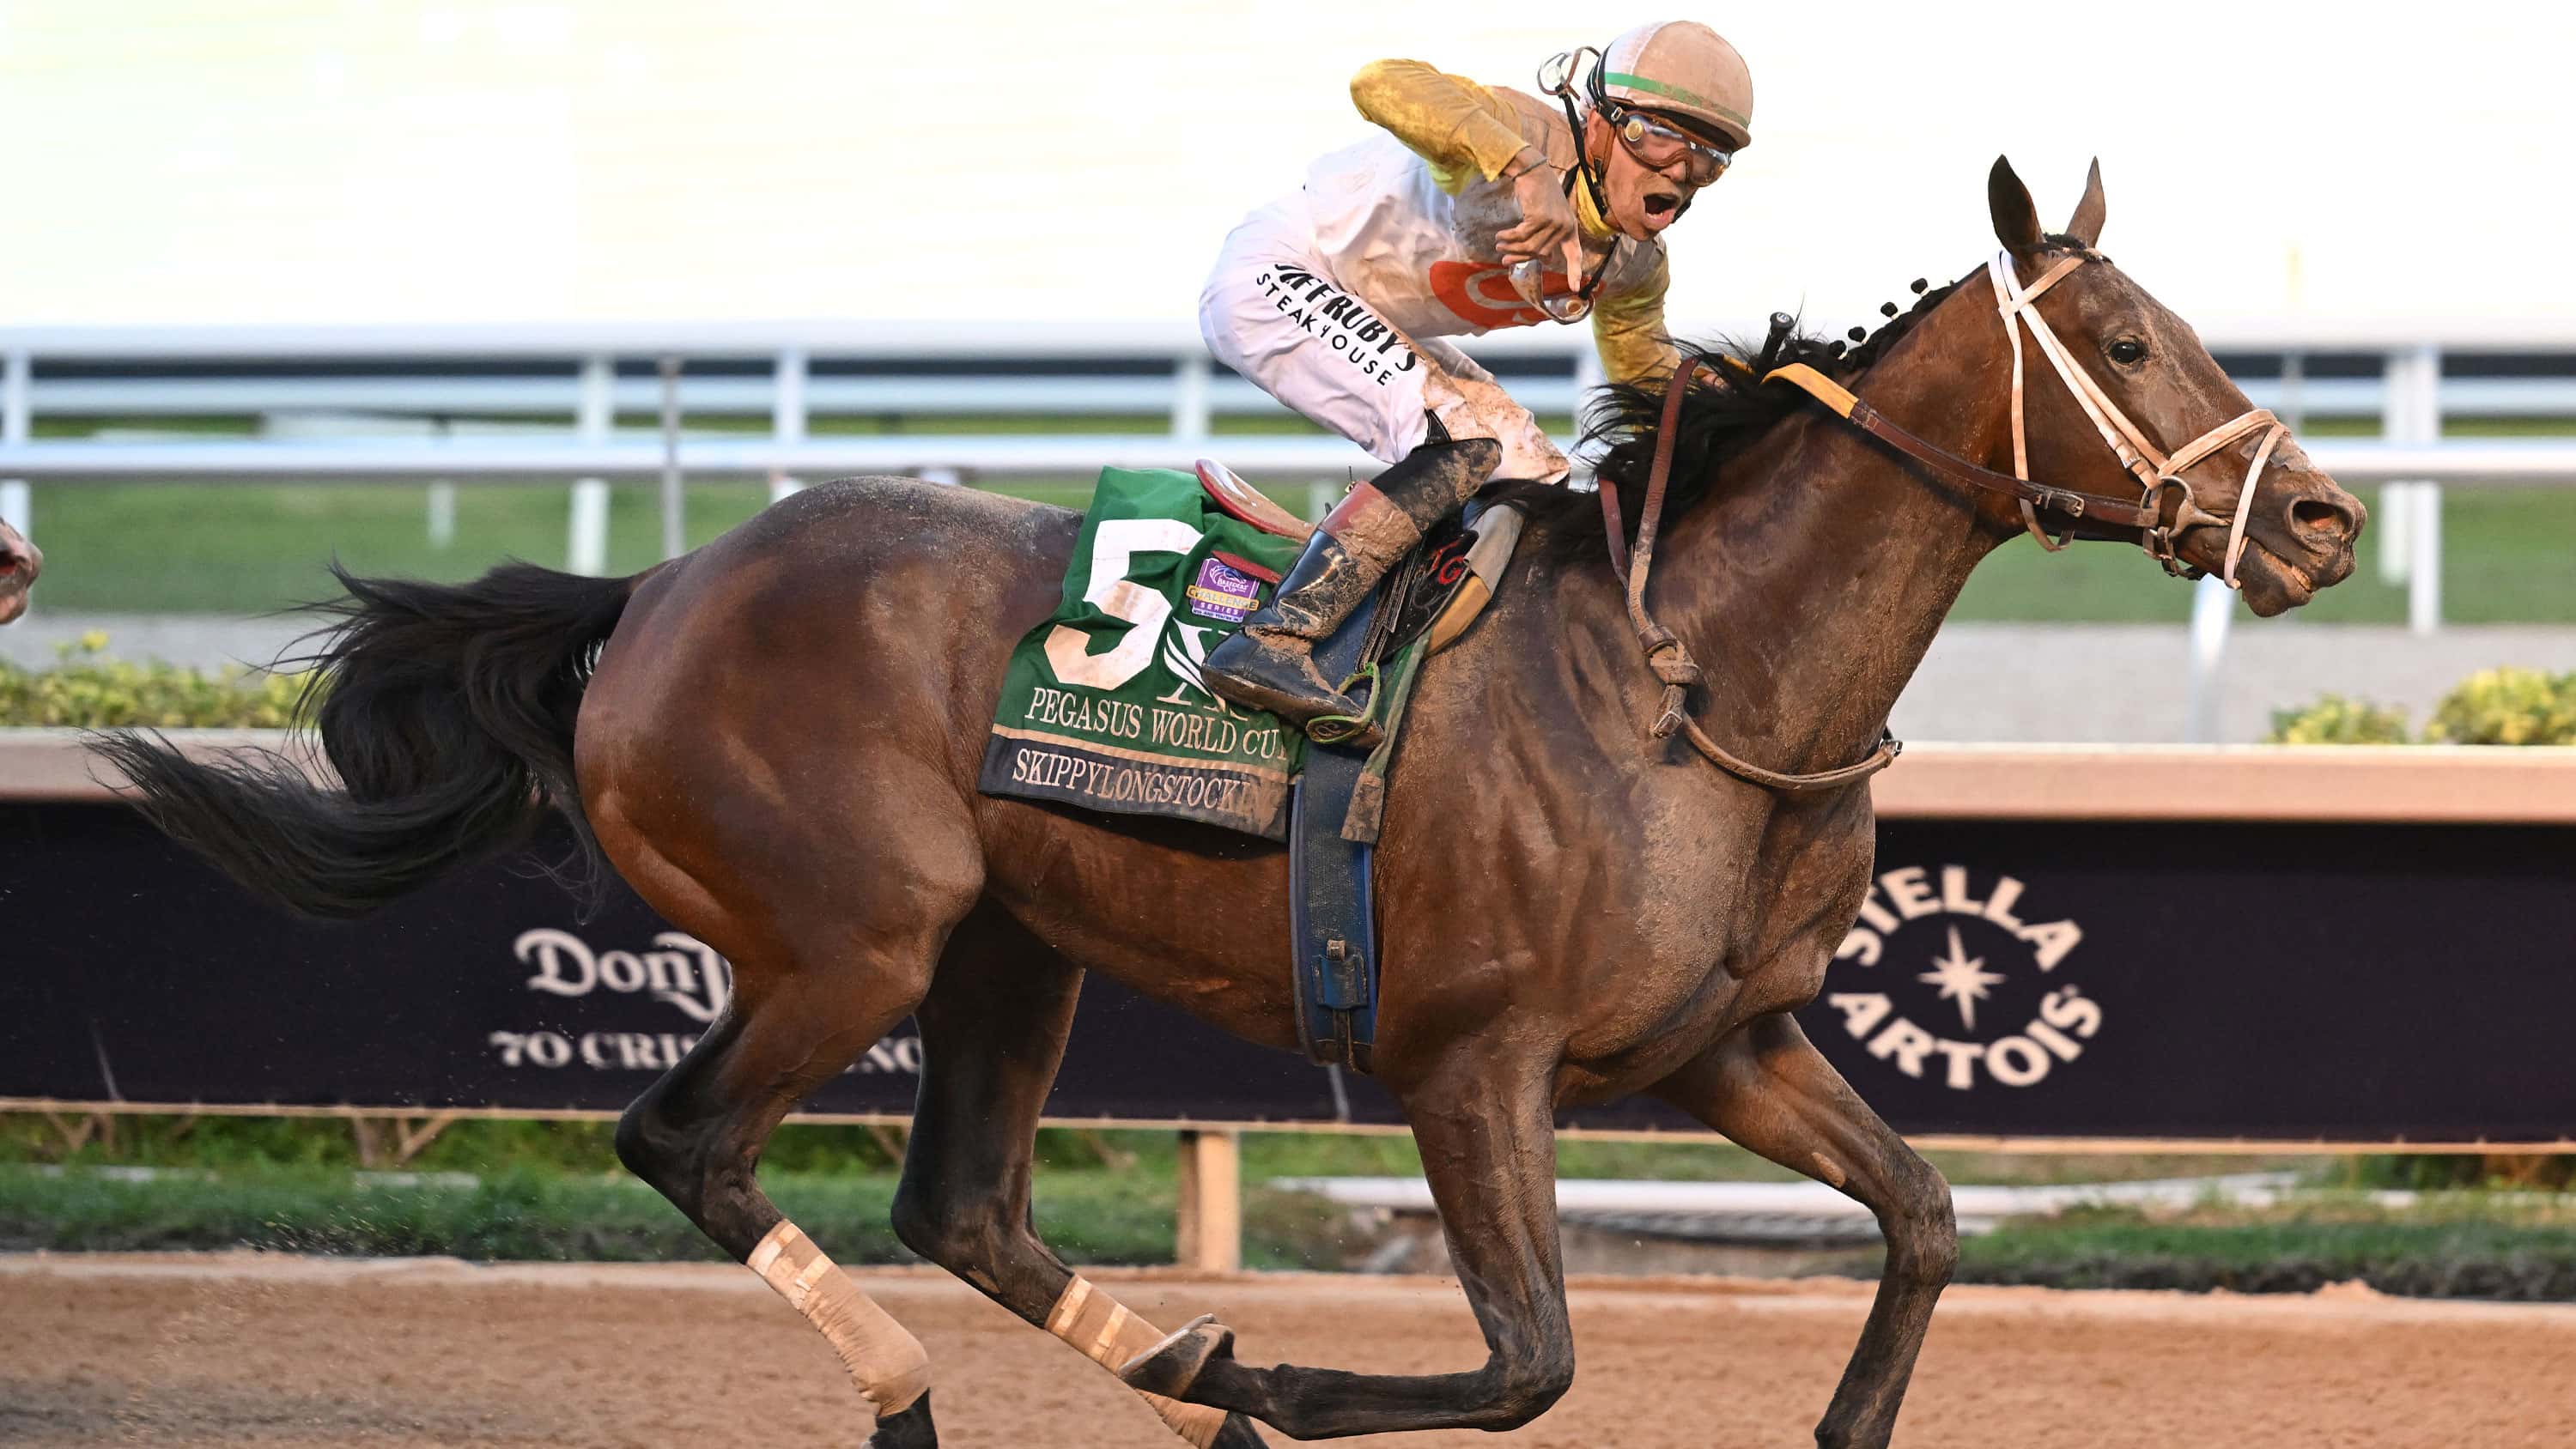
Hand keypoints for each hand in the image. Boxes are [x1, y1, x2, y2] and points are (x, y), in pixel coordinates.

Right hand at [1498, 159, 1583, 289]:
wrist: (1533, 171)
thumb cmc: (1538, 194)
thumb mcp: (1546, 217)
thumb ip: (1546, 236)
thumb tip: (1542, 259)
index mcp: (1570, 228)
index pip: (1575, 253)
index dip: (1574, 271)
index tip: (1576, 289)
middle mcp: (1565, 226)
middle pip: (1541, 252)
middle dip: (1521, 256)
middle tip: (1504, 260)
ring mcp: (1554, 222)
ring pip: (1530, 246)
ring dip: (1512, 247)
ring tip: (1499, 246)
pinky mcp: (1541, 218)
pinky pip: (1521, 236)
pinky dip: (1508, 237)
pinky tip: (1500, 236)